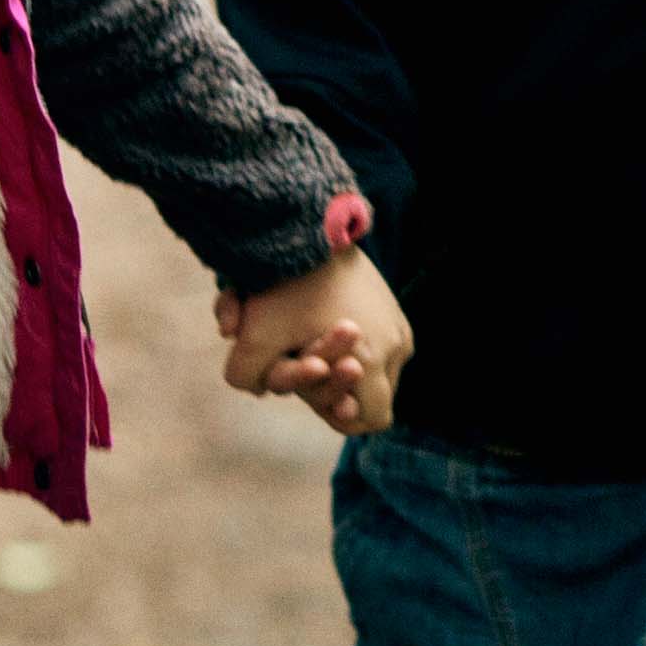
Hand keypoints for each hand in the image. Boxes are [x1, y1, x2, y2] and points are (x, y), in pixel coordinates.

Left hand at [219, 247, 410, 435]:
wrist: (311, 226)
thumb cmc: (285, 285)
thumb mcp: (254, 337)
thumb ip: (247, 377)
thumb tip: (257, 388)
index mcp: (372, 362)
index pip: (371, 419)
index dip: (339, 417)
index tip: (314, 397)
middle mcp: (396, 346)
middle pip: (370, 394)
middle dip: (334, 386)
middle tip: (305, 362)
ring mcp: (399, 325)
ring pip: (374, 368)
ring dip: (342, 362)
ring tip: (310, 338)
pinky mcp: (394, 306)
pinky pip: (379, 344)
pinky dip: (352, 344)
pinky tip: (322, 322)